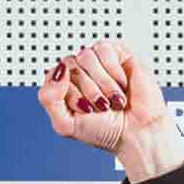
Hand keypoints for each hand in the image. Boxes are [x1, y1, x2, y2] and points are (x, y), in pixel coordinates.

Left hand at [36, 41, 183, 181]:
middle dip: (87, 92)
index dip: (69, 95)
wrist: (136, 133)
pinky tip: (121, 84)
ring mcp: (97, 61)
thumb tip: (59, 69)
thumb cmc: (104, 130)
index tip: (84, 109)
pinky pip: (104, 50)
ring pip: (85, 57)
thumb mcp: (64, 124)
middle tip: (101, 106)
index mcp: (63, 86)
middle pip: (69, 66)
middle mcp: (79, 71)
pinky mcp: (117, 53)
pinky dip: (113, 72)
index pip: (52, 76)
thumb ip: (47, 98)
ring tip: (112, 98)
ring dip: (102, 84)